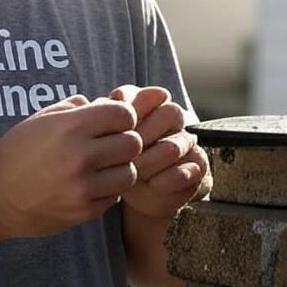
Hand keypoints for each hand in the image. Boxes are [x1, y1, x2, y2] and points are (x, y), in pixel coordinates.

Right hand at [0, 94, 142, 238]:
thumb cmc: (18, 150)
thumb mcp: (42, 118)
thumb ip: (77, 108)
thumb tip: (107, 103)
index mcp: (69, 127)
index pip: (124, 114)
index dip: (122, 116)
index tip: (112, 122)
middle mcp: (79, 156)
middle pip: (133, 143)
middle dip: (125, 141)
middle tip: (111, 144)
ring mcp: (83, 187)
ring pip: (130, 173)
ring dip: (121, 168)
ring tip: (104, 166)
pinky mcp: (84, 211)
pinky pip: (115, 196)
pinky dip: (109, 189)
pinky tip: (92, 183)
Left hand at [110, 85, 209, 219]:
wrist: (136, 191)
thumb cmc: (113, 157)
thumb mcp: (103, 135)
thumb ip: (98, 116)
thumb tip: (89, 103)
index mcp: (152, 104)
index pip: (154, 94)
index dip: (134, 107)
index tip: (112, 125)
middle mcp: (173, 118)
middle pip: (170, 114)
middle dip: (142, 137)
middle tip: (120, 154)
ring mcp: (187, 141)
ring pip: (174, 145)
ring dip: (151, 161)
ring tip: (133, 171)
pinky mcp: (197, 167)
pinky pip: (188, 170)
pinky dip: (167, 179)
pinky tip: (151, 184)